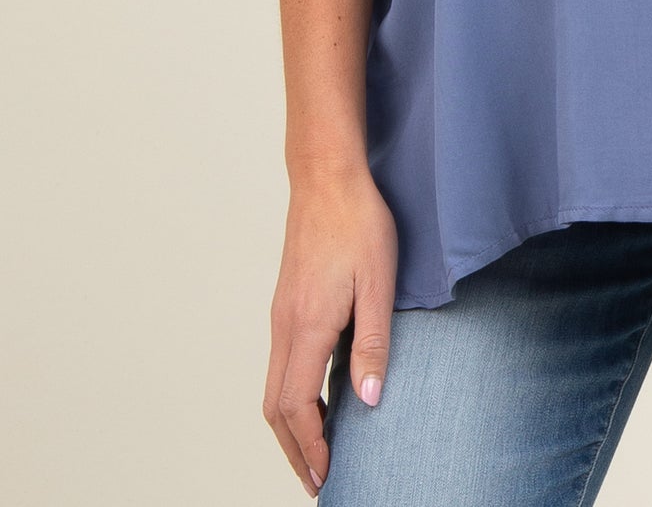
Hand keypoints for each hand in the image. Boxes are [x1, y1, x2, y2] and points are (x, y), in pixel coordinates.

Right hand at [263, 165, 397, 496]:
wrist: (327, 176)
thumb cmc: (359, 221)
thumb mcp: (379, 281)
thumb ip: (374, 343)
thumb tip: (369, 402)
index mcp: (306, 325)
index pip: (295, 405)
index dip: (310, 447)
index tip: (327, 475)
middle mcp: (284, 325)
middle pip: (274, 406)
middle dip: (293, 449)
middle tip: (319, 480)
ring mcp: (281, 313)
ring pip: (273, 387)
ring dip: (291, 425)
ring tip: (318, 450)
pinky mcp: (286, 302)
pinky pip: (280, 364)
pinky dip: (291, 396)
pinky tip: (316, 399)